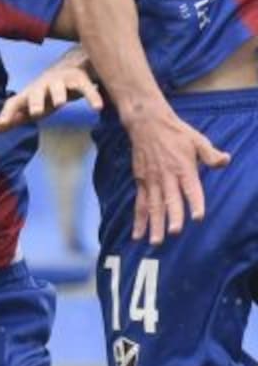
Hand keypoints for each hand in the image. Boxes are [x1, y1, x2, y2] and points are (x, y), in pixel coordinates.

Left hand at [0, 64, 102, 132]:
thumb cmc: (45, 94)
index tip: (3, 123)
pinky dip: (92, 96)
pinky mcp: (80, 78)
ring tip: (61, 103)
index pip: (14, 103)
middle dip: (35, 101)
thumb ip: (9, 119)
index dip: (7, 113)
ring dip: (58, 94)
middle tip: (35, 113)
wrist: (71, 65)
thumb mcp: (28, 107)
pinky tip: (98, 108)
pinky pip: (86, 87)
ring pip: (58, 87)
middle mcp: (42, 86)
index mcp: (29, 95)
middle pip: (36, 93)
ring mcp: (61, 80)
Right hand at [124, 102, 229, 244]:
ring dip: (154, 224)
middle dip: (171, 217)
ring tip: (155, 242)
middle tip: (173, 233)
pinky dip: (138, 220)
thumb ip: (211, 154)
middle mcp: (167, 176)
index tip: (197, 217)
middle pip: (169, 200)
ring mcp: (152, 180)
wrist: (147, 123)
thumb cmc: (175, 132)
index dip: (195, 203)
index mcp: (183, 168)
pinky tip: (138, 234)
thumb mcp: (197, 140)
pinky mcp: (141, 182)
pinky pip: (139, 204)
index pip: (191, 189)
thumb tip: (226, 160)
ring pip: (153, 206)